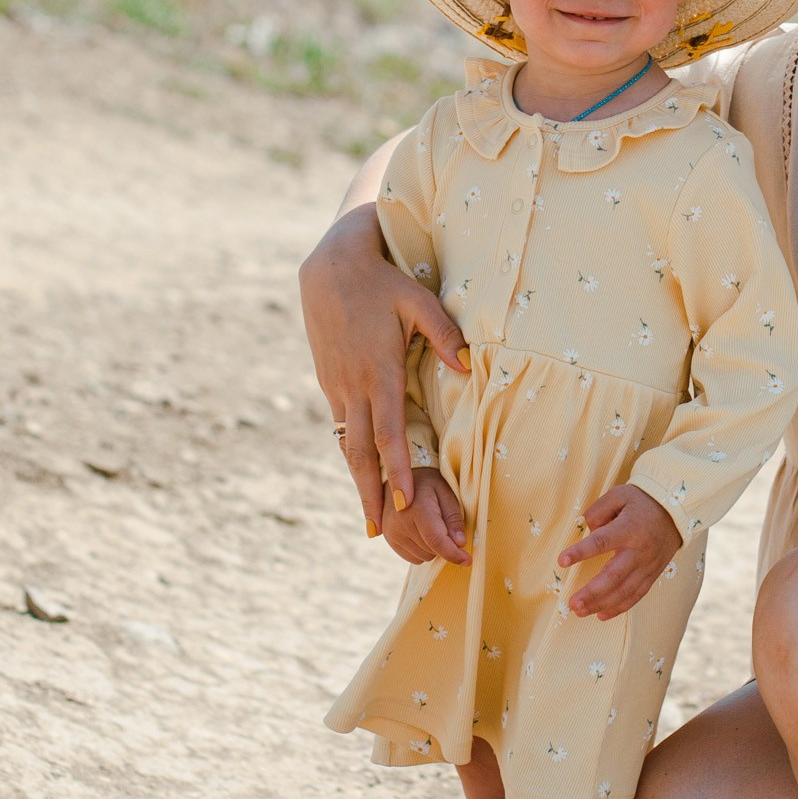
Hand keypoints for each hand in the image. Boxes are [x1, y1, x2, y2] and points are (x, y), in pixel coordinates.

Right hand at [299, 204, 469, 547]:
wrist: (329, 268)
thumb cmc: (383, 282)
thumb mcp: (418, 301)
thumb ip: (444, 334)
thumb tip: (468, 367)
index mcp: (379, 370)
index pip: (388, 432)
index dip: (396, 469)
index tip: (405, 502)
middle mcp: (354, 384)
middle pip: (362, 450)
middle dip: (371, 493)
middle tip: (378, 530)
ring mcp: (337, 385)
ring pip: (347, 442)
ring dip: (357, 480)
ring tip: (368, 515)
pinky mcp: (328, 380)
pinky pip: (340, 424)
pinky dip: (350, 452)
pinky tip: (358, 472)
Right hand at [381, 468, 468, 567]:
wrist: (401, 475)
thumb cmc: (430, 483)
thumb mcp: (447, 494)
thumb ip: (454, 518)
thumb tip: (460, 543)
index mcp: (417, 508)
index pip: (437, 540)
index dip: (454, 554)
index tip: (467, 560)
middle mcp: (400, 522)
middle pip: (432, 551)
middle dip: (444, 545)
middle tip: (445, 526)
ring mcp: (391, 532)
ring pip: (423, 557)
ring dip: (432, 548)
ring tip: (430, 526)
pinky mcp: (388, 538)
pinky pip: (412, 558)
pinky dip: (421, 550)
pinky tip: (421, 532)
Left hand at [560, 484, 680, 618]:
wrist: (677, 510)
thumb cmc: (642, 501)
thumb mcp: (619, 494)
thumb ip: (598, 510)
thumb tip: (587, 531)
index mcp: (628, 528)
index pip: (601, 542)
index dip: (581, 552)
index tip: (562, 561)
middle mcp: (639, 550)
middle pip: (613, 576)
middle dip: (592, 592)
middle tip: (572, 603)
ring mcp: (647, 565)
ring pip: (624, 591)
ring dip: (601, 604)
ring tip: (579, 611)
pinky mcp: (652, 574)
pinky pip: (636, 595)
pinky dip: (619, 608)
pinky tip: (601, 615)